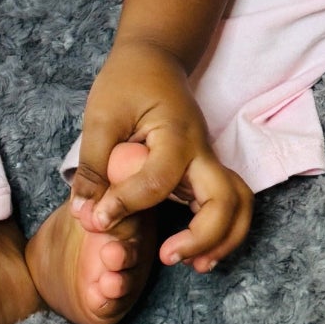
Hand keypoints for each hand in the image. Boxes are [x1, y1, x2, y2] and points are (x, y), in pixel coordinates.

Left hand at [70, 43, 253, 271]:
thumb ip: (94, 167)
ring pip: (238, 205)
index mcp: (175, 134)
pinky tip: (195, 254)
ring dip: (223, 240)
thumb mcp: (101, 116)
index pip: (158, 180)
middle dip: (203, 237)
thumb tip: (85, 214)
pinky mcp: (203, 171)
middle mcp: (201, 151)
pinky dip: (221, 233)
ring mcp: (207, 161)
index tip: (97, 219)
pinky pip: (228, 204)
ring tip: (193, 265)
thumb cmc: (127, 81)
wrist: (154, 58)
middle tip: (168, 257)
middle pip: (226, 200)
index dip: (126, 205)